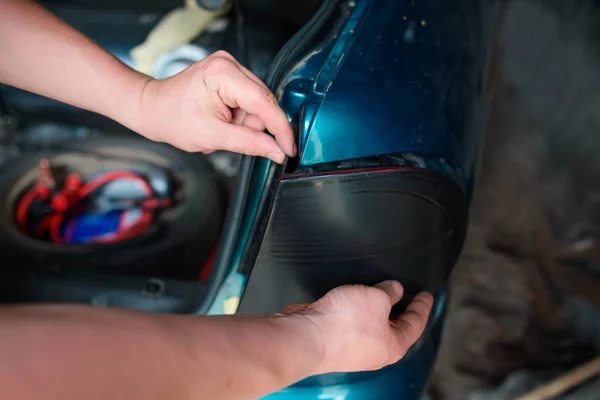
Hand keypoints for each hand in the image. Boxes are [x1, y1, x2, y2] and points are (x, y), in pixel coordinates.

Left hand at [132, 51, 295, 162]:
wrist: (152, 108)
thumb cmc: (172, 118)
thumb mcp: (213, 137)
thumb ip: (249, 143)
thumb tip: (276, 151)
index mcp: (223, 73)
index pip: (264, 103)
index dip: (280, 129)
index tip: (289, 148)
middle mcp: (229, 64)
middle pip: (263, 102)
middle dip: (255, 126)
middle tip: (237, 139)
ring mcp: (230, 67)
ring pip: (258, 104)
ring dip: (246, 123)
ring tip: (221, 128)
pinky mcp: (230, 74)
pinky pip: (249, 101)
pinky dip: (241, 116)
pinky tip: (224, 121)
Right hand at [281, 281, 433, 373]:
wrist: (306, 337)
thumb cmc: (345, 323)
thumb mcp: (377, 298)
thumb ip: (389, 292)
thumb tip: (395, 290)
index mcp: (394, 345)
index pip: (416, 323)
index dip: (422, 306)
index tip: (427, 295)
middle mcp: (375, 351)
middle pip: (394, 326)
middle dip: (399, 308)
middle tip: (405, 291)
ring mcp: (353, 348)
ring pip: (370, 324)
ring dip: (374, 307)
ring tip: (376, 289)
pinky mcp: (334, 340)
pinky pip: (351, 322)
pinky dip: (356, 309)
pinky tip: (352, 297)